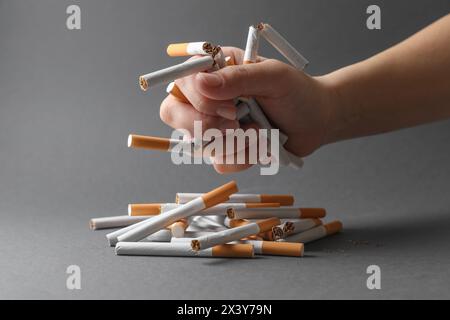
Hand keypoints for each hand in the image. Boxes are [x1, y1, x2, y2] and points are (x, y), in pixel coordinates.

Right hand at [159, 47, 336, 172]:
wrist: (316, 121)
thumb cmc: (297, 92)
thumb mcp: (272, 77)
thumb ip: (237, 78)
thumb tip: (200, 81)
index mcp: (214, 71)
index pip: (180, 83)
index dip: (198, 100)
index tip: (231, 108)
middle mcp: (207, 98)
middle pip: (174, 114)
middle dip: (207, 126)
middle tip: (238, 123)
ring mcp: (214, 126)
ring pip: (199, 144)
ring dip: (236, 143)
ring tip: (262, 131)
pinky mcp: (226, 149)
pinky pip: (221, 163)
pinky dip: (245, 158)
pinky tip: (262, 145)